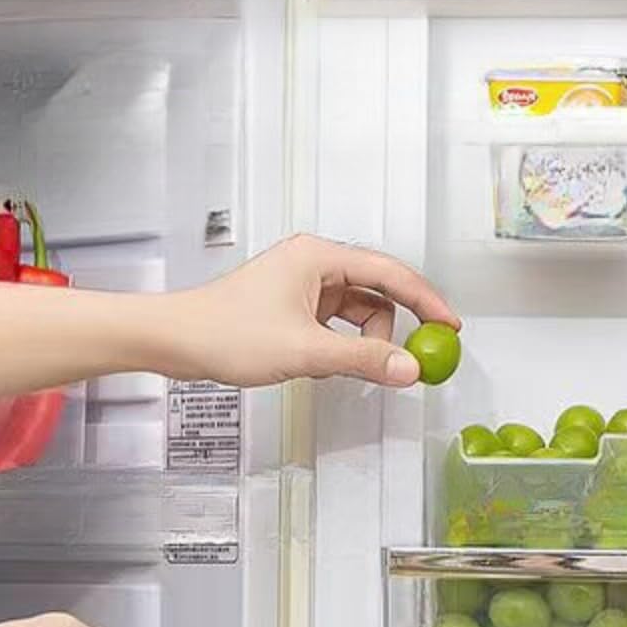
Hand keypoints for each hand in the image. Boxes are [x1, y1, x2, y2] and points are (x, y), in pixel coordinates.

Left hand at [158, 234, 458, 390]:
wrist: (176, 340)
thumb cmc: (225, 331)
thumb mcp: (306, 351)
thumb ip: (363, 360)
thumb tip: (409, 369)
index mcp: (318, 257)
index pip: (390, 273)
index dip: (426, 300)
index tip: (450, 325)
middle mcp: (313, 264)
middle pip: (378, 292)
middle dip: (397, 327)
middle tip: (418, 356)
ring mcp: (303, 286)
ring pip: (358, 312)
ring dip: (367, 342)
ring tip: (358, 368)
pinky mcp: (294, 308)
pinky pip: (338, 324)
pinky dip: (345, 346)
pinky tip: (334, 366)